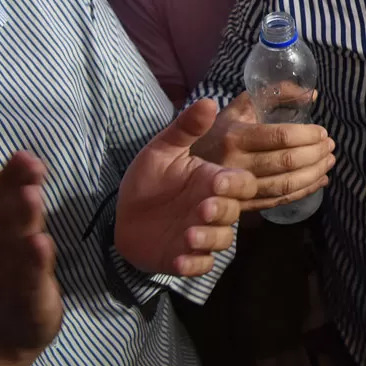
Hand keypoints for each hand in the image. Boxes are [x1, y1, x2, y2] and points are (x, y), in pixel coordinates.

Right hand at [0, 151, 61, 365]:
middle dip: (16, 190)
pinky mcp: (28, 298)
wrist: (1, 331)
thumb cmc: (3, 273)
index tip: (24, 153)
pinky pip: (30, 279)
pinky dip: (34, 262)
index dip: (9, 177)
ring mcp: (10, 275)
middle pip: (4, 217)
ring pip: (15, 245)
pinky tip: (42, 243)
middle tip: (30, 164)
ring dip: (23, 220)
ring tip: (32, 195)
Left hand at [116, 100, 258, 276]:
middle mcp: (213, 208)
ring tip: (188, 235)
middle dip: (221, 211)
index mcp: (213, 181)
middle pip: (234, 212)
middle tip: (202, 208)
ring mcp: (202, 234)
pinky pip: (200, 265)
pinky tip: (179, 259)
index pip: (241, 183)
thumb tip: (209, 100)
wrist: (124, 216)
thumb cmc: (149, 180)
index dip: (235, 185)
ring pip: (221, 240)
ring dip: (209, 239)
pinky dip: (193, 265)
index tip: (217, 182)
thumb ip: (185, 129)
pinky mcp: (186, 258)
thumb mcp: (162, 150)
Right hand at [189, 93, 335, 211]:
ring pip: (285, 185)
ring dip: (314, 173)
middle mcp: (235, 164)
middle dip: (316, 153)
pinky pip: (279, 201)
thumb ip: (274, 94)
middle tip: (331, 145)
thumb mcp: (239, 106)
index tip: (322, 131)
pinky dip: (304, 191)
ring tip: (330, 160)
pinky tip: (320, 180)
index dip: (307, 135)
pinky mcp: (242, 205)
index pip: (280, 136)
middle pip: (286, 162)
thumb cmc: (218, 130)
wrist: (182, 167)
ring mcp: (238, 189)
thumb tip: (311, 93)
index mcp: (234, 136)